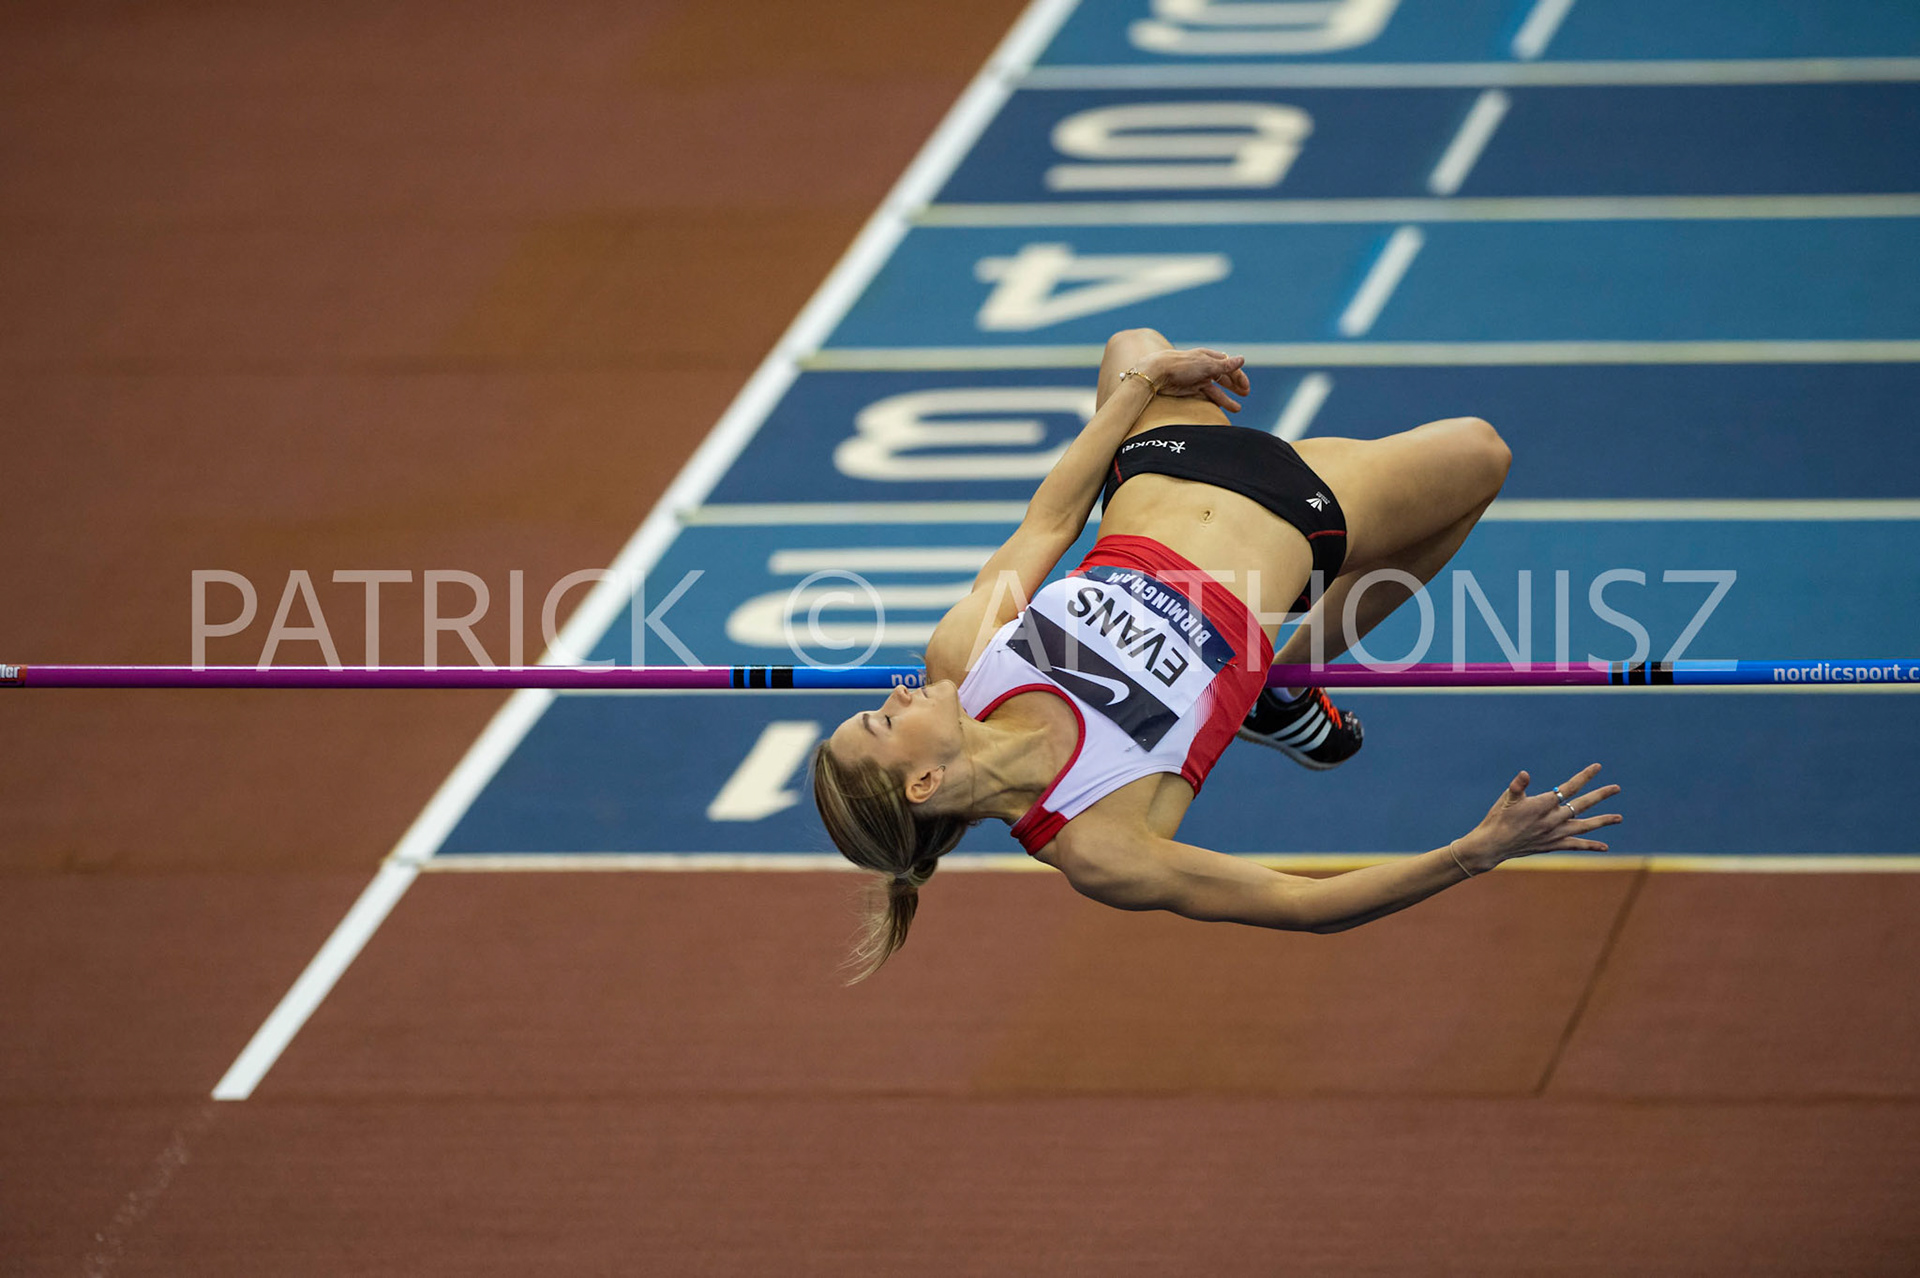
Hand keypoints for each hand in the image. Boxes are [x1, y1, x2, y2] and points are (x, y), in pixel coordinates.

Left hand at [1138, 348, 1250, 412]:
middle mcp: (1204, 367)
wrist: (1157, 373)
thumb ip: (1225, 366)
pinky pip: (1205, 396)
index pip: (1229, 365)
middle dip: (1235, 385)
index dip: (1239, 375)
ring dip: (1227, 398)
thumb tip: (1242, 359)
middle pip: (1224, 377)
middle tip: (1245, 394)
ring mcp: (1197, 378)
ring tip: (1237, 409)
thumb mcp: (1207, 365)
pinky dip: (1214, 402)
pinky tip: (1221, 409)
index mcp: (1209, 357)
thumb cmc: (1182, 365)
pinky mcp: (1190, 389)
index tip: (1245, 387)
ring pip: (1216, 389)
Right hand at [1456, 764, 1622, 870]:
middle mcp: (1553, 820)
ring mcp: (1555, 834)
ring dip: (1602, 821)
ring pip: (1584, 826)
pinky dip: (1590, 845)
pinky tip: (1605, 847)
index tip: (1597, 767)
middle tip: (1616, 788)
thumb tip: (1525, 774)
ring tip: (1619, 818)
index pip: (1569, 788)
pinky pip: (1575, 845)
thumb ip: (1518, 785)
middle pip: (1582, 805)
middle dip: (1600, 795)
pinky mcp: (1553, 845)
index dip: (1584, 777)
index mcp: (1543, 805)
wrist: (1493, 845)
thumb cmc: (1498, 818)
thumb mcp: (1506, 799)